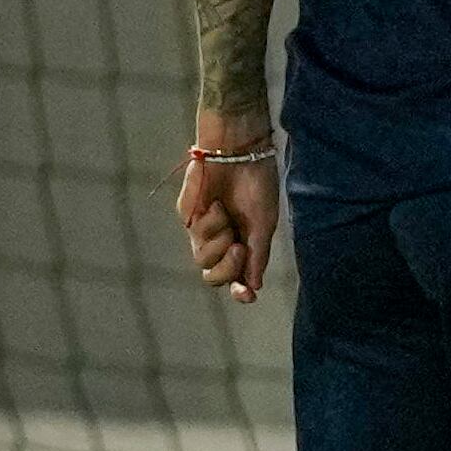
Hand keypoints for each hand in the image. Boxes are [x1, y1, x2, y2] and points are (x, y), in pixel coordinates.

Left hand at [176, 149, 279, 303]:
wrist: (238, 153)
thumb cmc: (256, 184)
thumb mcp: (263, 224)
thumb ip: (257, 256)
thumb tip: (255, 286)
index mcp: (243, 242)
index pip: (238, 276)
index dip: (240, 290)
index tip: (248, 296)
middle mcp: (221, 240)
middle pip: (215, 276)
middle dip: (227, 268)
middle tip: (238, 248)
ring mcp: (203, 230)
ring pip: (202, 259)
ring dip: (218, 241)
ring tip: (227, 219)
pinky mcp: (187, 218)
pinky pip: (196, 235)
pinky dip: (209, 222)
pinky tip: (216, 204)